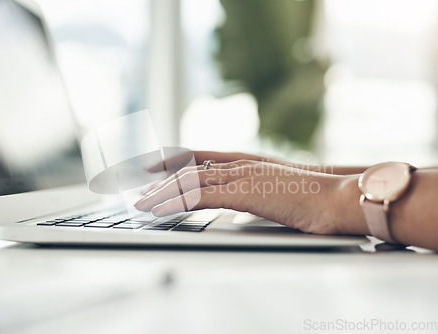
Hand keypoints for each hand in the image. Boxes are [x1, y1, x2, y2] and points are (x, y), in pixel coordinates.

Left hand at [135, 159, 356, 234]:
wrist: (336, 197)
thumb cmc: (313, 198)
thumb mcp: (277, 192)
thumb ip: (256, 191)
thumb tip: (245, 200)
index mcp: (246, 163)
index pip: (201, 159)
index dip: (174, 161)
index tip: (154, 167)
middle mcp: (239, 164)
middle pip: (189, 169)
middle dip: (160, 179)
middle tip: (139, 187)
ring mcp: (240, 176)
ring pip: (189, 181)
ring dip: (161, 193)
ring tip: (141, 203)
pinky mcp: (242, 192)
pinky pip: (199, 196)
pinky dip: (175, 202)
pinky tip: (159, 210)